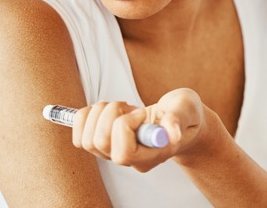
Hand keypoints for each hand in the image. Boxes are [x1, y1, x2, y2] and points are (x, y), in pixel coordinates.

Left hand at [71, 88, 206, 171]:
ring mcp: (115, 152)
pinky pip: (79, 135)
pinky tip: (106, 109)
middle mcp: (130, 159)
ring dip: (98, 113)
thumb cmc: (185, 114)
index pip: (123, 154)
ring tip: (120, 106)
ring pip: (87, 140)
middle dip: (110, 114)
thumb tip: (173, 133)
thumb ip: (179, 119)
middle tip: (129, 106)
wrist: (180, 118)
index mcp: (151, 155)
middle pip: (99, 143)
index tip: (141, 112)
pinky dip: (86, 116)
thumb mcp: (187, 109)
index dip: (125, 127)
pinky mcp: (105, 142)